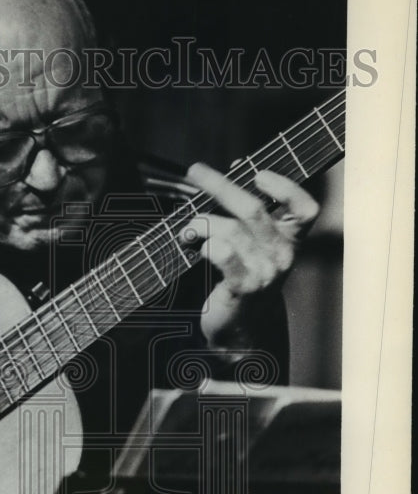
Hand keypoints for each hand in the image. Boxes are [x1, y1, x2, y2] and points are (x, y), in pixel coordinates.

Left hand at [181, 164, 319, 349]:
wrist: (241, 328)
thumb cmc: (244, 275)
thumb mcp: (255, 242)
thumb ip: (251, 208)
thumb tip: (237, 165)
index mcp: (290, 239)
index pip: (305, 208)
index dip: (286, 187)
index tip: (257, 173)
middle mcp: (283, 254)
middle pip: (253, 209)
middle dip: (220, 186)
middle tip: (196, 171)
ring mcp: (265, 272)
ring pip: (230, 230)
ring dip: (202, 223)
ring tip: (188, 229)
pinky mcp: (244, 287)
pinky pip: (223, 255)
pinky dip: (205, 245)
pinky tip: (195, 246)